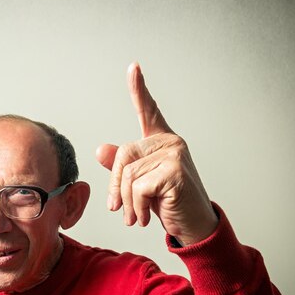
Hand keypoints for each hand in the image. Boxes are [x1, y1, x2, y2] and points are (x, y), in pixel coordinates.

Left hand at [95, 62, 217, 245]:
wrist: (193, 227)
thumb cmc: (168, 204)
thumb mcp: (140, 184)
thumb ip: (121, 166)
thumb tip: (100, 150)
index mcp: (161, 141)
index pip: (149, 111)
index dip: (139, 89)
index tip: (133, 66)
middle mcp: (170, 142)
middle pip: (123, 156)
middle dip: (116, 187)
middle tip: (118, 210)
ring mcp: (175, 154)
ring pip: (128, 175)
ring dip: (127, 202)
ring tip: (135, 216)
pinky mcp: (175, 171)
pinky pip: (138, 188)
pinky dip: (136, 207)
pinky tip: (144, 218)